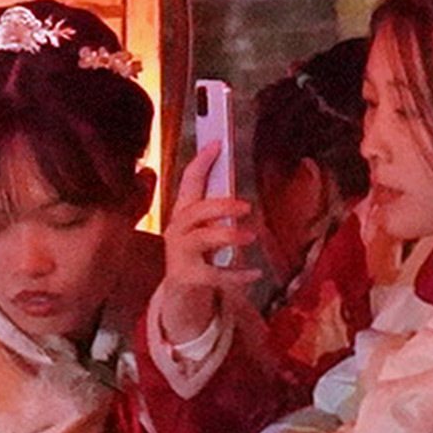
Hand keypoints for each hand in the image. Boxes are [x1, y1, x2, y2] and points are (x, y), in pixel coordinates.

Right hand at [151, 148, 259, 355]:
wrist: (181, 289)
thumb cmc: (198, 250)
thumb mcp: (204, 226)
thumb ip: (216, 205)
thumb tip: (234, 177)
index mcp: (183, 213)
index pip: (189, 182)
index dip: (201, 162)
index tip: (217, 143)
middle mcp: (177, 230)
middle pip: (194, 211)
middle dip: (220, 205)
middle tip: (247, 206)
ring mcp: (180, 254)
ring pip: (201, 239)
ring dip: (227, 235)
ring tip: (251, 236)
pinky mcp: (188, 276)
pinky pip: (215, 275)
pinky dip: (237, 274)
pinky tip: (255, 272)